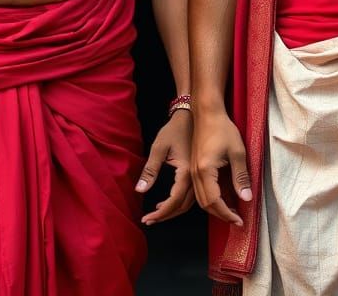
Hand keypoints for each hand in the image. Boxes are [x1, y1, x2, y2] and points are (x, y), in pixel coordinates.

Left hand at [135, 110, 194, 224]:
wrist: (191, 116)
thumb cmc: (174, 130)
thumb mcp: (159, 148)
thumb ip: (150, 170)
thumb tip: (140, 190)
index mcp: (186, 173)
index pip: (174, 201)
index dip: (161, 213)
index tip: (147, 219)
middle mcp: (195, 178)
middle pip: (182, 206)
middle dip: (165, 216)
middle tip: (149, 220)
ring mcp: (197, 176)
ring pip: (187, 203)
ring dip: (172, 211)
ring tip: (155, 214)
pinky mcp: (196, 174)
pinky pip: (190, 195)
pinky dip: (178, 203)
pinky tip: (166, 203)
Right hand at [192, 108, 251, 227]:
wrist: (207, 112)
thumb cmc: (222, 129)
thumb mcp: (237, 152)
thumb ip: (241, 177)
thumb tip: (246, 198)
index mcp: (205, 171)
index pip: (214, 201)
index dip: (227, 214)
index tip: (240, 220)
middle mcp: (195, 173)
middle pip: (205, 204)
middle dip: (221, 214)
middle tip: (237, 219)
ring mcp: (193, 170)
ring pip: (201, 199)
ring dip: (215, 208)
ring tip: (231, 211)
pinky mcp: (194, 166)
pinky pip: (200, 190)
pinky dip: (210, 198)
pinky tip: (222, 197)